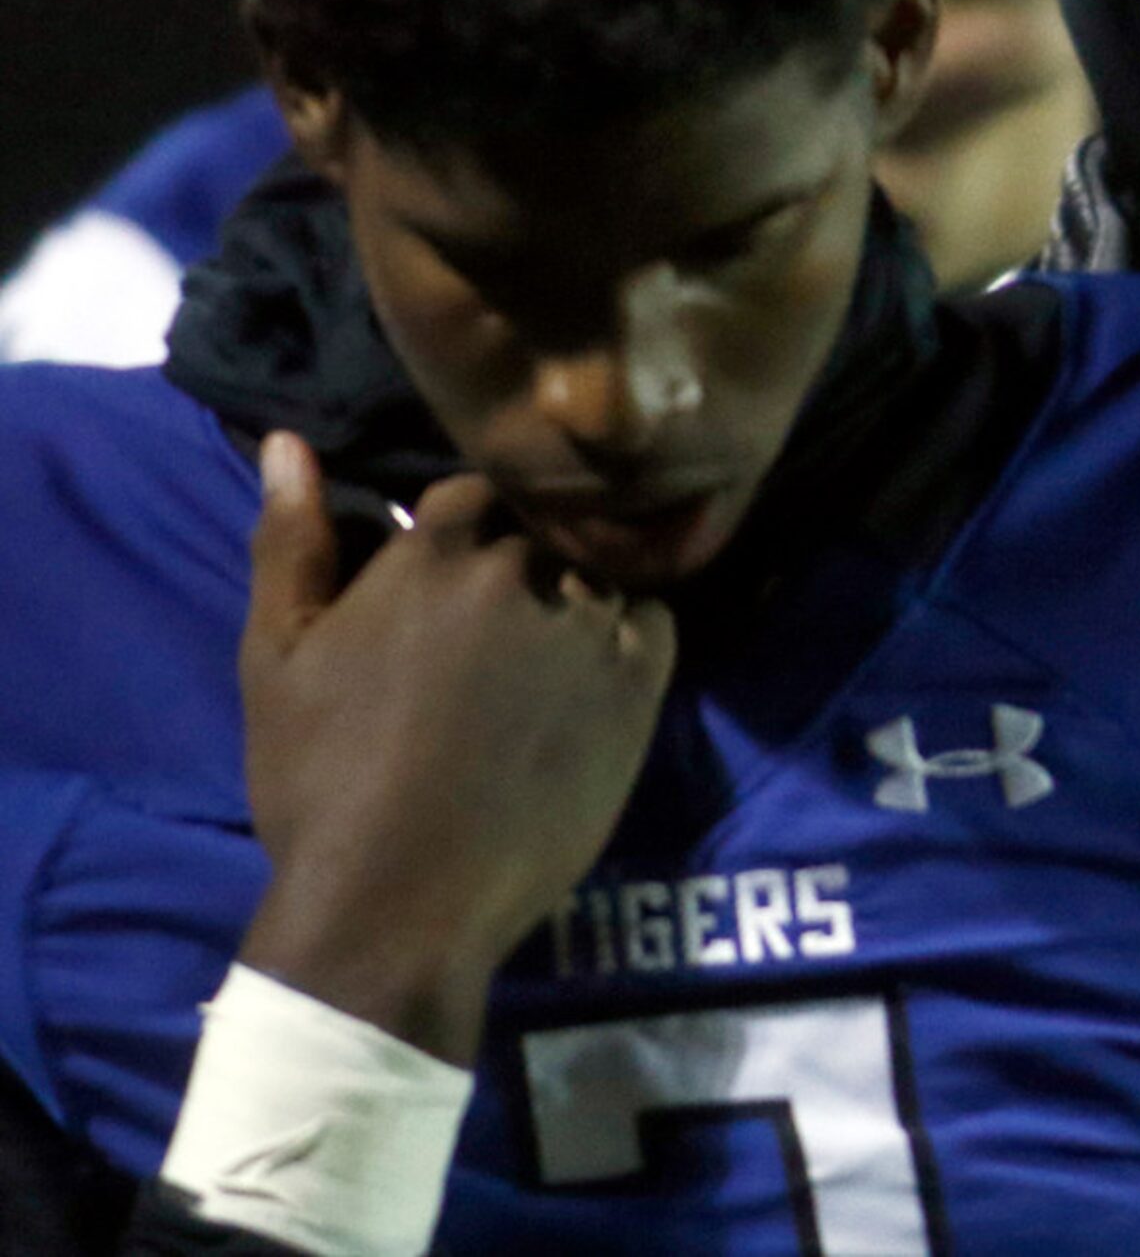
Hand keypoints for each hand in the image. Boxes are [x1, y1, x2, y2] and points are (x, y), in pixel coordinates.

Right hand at [237, 431, 675, 1064]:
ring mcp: (588, 626)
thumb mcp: (277, 658)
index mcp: (437, 550)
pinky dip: (632, 634)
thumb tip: (290, 443)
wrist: (395, 905)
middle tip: (500, 635)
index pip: (480, 491)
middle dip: (525, 567)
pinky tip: (598, 678)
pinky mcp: (640, 685)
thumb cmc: (320, 781)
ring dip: (579, 599)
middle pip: (543, 533)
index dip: (472, 532)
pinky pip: (654, 620)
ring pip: (599, 573)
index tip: (458, 581)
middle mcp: (521, 571)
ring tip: (546, 665)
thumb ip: (292, 542)